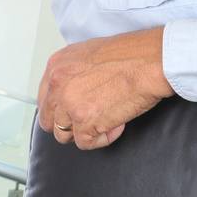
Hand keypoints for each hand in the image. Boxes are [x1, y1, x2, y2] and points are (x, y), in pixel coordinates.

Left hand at [36, 26, 174, 149]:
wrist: (151, 62)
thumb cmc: (132, 54)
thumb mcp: (90, 53)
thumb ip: (74, 72)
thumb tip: (75, 89)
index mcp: (57, 65)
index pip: (45, 98)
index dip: (60, 109)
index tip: (73, 111)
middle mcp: (58, 84)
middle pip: (50, 120)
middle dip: (69, 123)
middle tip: (90, 119)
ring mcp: (70, 104)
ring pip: (64, 134)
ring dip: (85, 131)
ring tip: (106, 119)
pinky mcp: (85, 122)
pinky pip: (85, 143)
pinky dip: (102, 139)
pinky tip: (116, 125)